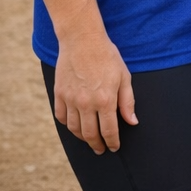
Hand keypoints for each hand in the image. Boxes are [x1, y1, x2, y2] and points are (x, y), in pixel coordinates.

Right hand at [53, 28, 136, 153]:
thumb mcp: (124, 77)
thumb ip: (127, 102)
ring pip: (74, 128)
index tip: (114, 148)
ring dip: (82, 137)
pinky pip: (61, 117)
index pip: (109, 130)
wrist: (82, 41)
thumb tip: (132, 122)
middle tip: (101, 149)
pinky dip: (67, 125)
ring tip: (89, 139)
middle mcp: (85, 103)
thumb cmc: (107, 57)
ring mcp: (70, 99)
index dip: (112, 142)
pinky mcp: (59, 94)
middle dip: (96, 145)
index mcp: (105, 100)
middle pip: (89, 134)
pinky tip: (74, 125)